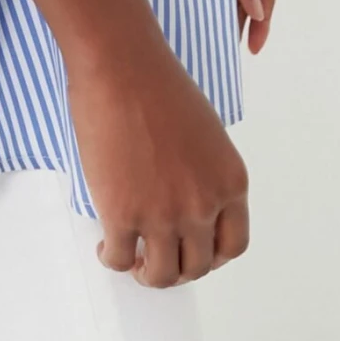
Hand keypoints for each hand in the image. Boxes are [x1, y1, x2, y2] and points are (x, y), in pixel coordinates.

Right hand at [67, 39, 249, 286]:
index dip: (211, 256)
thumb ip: (204, 173)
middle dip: (177, 267)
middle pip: (197, 266)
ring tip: (133, 257)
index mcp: (230, 182)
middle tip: (157, 257)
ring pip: (161, 275)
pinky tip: (106, 244)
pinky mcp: (122, 215)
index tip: (192, 252)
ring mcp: (163, 214)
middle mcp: (203, 205)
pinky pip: (119, 258)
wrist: (121, 66)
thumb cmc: (158, 84)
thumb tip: (184, 200)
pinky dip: (112, 258)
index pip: (233, 244)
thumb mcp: (206, 133)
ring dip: (147, 273)